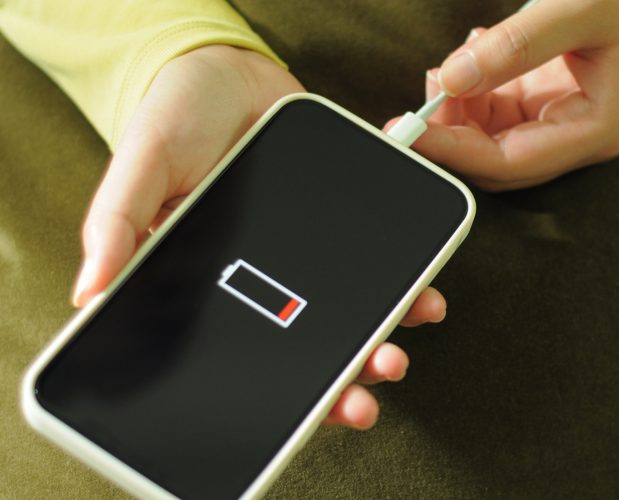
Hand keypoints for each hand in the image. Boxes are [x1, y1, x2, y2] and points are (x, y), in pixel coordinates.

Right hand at [71, 45, 444, 429]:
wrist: (230, 72)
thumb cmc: (175, 120)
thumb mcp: (141, 167)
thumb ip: (118, 225)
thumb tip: (89, 294)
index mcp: (206, 284)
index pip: (240, 354)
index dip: (272, 395)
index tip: (300, 421)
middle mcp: (263, 283)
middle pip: (304, 351)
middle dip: (338, 384)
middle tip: (361, 401)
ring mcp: (306, 260)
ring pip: (349, 319)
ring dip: (376, 344)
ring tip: (394, 357)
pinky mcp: (342, 230)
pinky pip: (378, 268)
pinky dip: (404, 287)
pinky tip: (421, 298)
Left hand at [394, 0, 618, 190]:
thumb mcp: (583, 8)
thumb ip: (516, 46)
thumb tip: (453, 80)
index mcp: (597, 129)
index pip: (508, 163)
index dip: (453, 152)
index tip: (408, 132)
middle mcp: (583, 131)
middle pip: (500, 157)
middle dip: (457, 130)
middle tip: (430, 86)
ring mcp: (574, 112)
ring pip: (501, 131)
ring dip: (468, 104)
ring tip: (458, 58)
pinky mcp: (565, 89)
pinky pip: (512, 103)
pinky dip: (486, 83)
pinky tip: (482, 48)